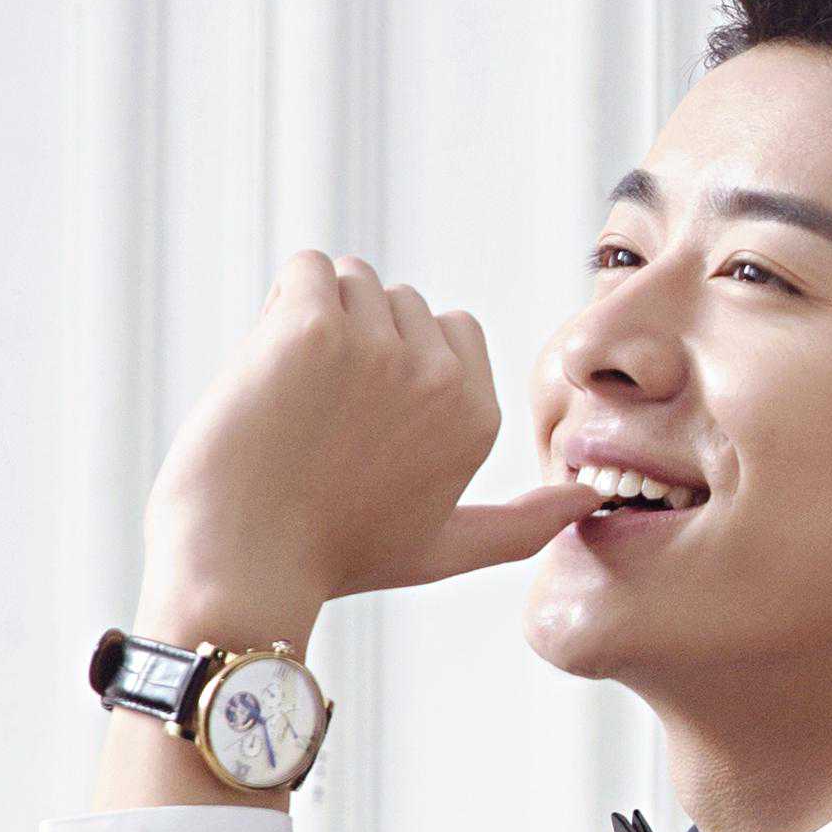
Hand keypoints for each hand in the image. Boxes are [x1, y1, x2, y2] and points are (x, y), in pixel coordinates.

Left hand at [140, 254, 600, 640]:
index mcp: (477, 417)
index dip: (399, 358)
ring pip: (350, 278)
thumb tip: (590, 503)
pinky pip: (305, 268)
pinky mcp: (312, 327)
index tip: (360, 414)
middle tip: (317, 412)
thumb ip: (520, 525)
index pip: (451, 327)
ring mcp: (378, 349)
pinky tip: (265, 364)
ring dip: (314, 316)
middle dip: (356, 334)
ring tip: (288, 391)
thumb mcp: (442, 548)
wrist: (240, 563)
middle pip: (398, 298)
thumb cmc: (332, 558)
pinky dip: (280, 299)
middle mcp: (440, 379)